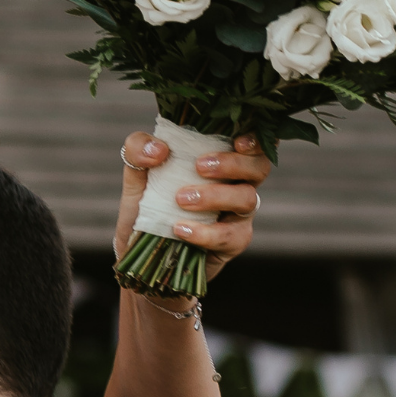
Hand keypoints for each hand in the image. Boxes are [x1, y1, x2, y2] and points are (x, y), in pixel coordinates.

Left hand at [115, 130, 271, 282]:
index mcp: (220, 159)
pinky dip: (205, 232)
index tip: (237, 140)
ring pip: (248, 198)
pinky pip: (230, 235)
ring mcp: (238, 214)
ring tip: (182, 200)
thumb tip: (158, 149)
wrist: (142, 257)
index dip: (254, 139)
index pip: (250, 142)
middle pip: (259, 167)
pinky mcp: (233, 241)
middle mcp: (236, 183)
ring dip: (215, 196)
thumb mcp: (136, 176)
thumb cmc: (146, 208)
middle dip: (234, 164)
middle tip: (200, 167)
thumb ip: (138, 149)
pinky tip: (180, 230)